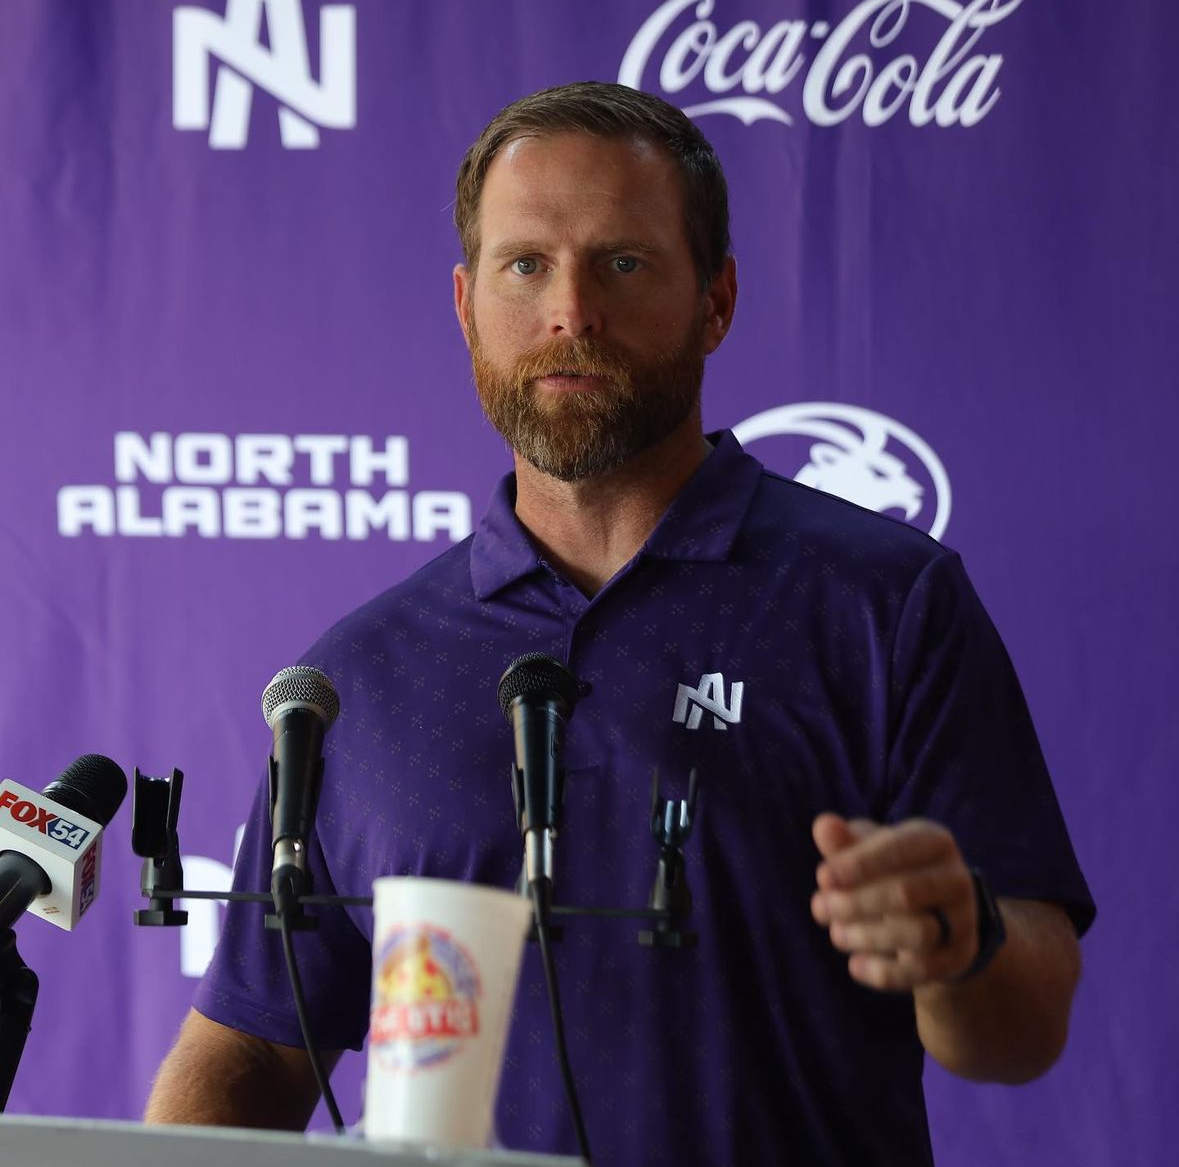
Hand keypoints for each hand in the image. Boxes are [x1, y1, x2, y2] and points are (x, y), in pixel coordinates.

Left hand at [810, 813, 978, 990]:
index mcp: (933, 841)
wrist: (933, 913)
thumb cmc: (890, 870)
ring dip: (868, 937)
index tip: (822, 877)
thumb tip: (823, 825)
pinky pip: (923, 971)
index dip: (859, 863)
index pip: (898, 848)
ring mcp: (963, 920)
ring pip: (918, 934)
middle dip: (856, 903)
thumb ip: (845, 842)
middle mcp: (956, 878)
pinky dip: (884, 972)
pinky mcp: (958, 956)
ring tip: (836, 935)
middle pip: (906, 894)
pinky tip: (855, 965)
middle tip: (819, 909)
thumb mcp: (869, 851)